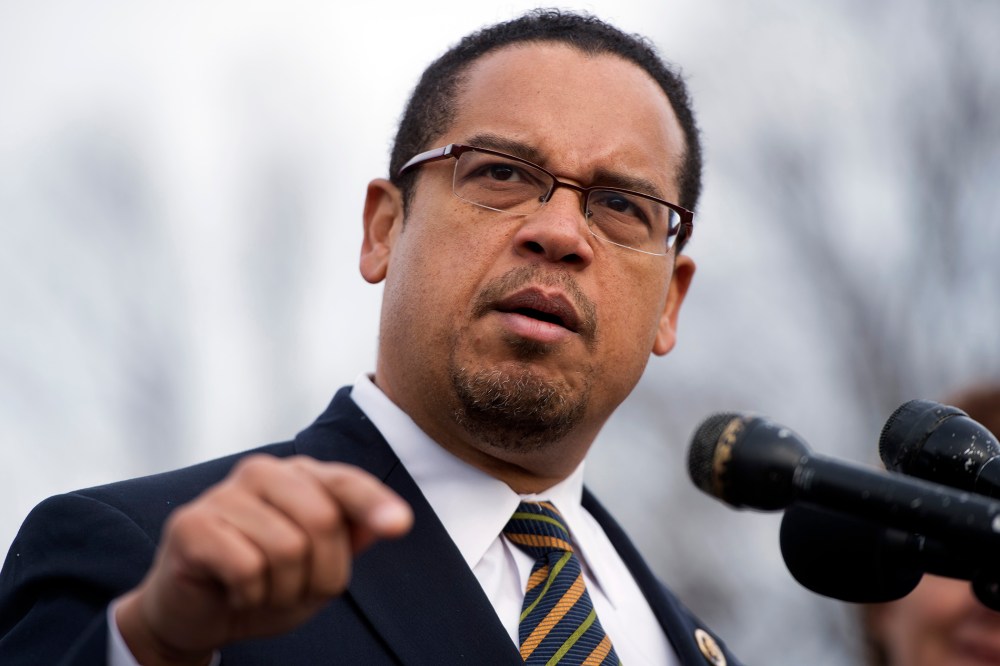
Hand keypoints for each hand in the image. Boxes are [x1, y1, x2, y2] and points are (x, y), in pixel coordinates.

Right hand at [114, 455, 412, 665]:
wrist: (196, 615)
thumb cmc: (264, 584)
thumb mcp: (319, 569)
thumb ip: (352, 538)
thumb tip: (392, 519)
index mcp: (300, 476)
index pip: (346, 482)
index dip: (374, 503)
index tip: (400, 526)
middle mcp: (263, 472)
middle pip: (323, 520)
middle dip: (321, 574)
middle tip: (295, 591)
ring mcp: (224, 493)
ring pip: (287, 549)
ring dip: (282, 591)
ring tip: (261, 591)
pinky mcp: (191, 524)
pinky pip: (247, 567)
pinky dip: (249, 595)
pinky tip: (234, 592)